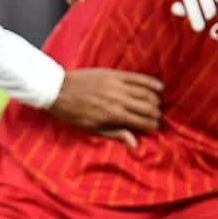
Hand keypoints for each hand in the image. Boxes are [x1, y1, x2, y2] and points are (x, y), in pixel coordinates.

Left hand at [47, 67, 163, 146]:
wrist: (58, 90)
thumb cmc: (73, 113)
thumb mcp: (91, 129)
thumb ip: (115, 134)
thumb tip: (135, 144)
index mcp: (113, 116)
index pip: (141, 122)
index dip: (151, 126)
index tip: (155, 128)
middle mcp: (119, 100)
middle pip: (147, 107)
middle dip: (156, 114)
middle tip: (157, 117)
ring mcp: (117, 85)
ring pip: (145, 93)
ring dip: (155, 100)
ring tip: (158, 104)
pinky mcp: (114, 74)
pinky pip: (138, 77)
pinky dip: (150, 82)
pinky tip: (159, 87)